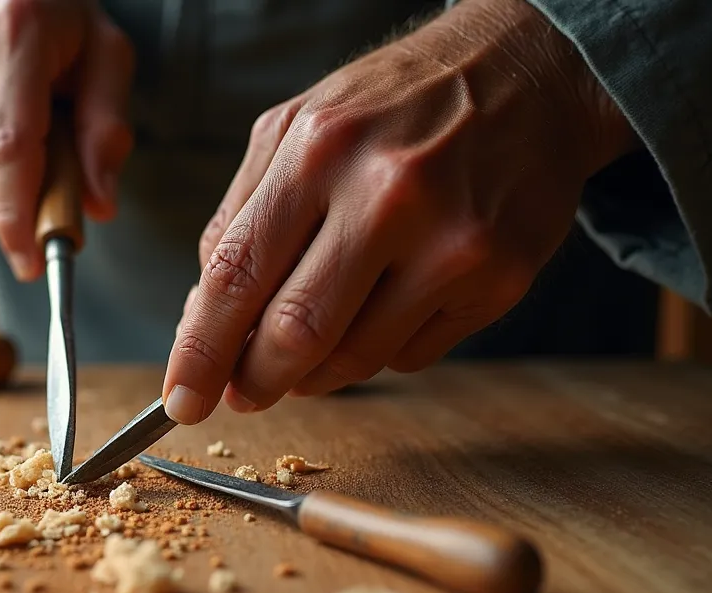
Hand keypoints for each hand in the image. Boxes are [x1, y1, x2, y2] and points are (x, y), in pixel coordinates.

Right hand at [0, 0, 133, 280]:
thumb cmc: (53, 15)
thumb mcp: (103, 50)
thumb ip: (108, 126)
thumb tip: (99, 204)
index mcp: (18, 30)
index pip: (11, 145)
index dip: (19, 214)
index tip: (32, 264)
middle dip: (23, 196)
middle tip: (55, 183)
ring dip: (0, 167)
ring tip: (20, 114)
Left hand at [162, 0, 637, 423]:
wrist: (529, 75)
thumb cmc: (396, 107)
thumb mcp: (297, 129)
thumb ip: (241, 218)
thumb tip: (203, 318)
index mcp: (317, 150)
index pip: (236, 275)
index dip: (201, 351)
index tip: (182, 398)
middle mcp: (386, 195)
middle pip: (295, 332)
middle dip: (254, 381)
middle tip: (240, 394)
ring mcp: (450, 242)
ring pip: (355, 358)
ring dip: (314, 376)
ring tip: (303, 359)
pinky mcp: (499, 279)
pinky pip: (411, 354)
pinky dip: (377, 351)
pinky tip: (378, 312)